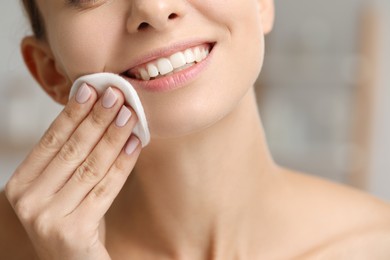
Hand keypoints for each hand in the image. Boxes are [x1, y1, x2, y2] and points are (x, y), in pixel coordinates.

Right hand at [5, 84, 140, 259]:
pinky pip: (105, 188)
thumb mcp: (62, 189)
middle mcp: (28, 200)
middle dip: (97, 118)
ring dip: (113, 136)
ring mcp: (47, 217)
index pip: (51, 140)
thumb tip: (96, 115)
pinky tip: (134, 144)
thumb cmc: (71, 221)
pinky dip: (123, 164)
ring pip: (90, 166)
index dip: (72, 113)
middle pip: (72, 150)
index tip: (91, 88)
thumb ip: (71, 159)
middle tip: (117, 94)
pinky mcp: (72, 231)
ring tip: (130, 115)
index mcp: (22, 184)